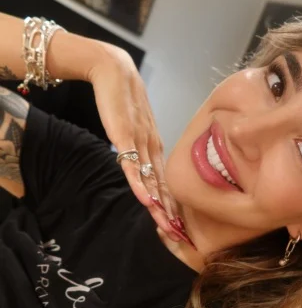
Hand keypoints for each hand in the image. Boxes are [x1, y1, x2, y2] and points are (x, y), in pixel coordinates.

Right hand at [87, 45, 181, 241]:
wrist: (115, 71)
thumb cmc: (124, 99)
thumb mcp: (134, 128)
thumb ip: (138, 146)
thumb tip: (141, 165)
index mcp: (155, 146)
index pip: (166, 181)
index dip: (173, 204)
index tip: (179, 225)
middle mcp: (152, 147)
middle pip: (163, 185)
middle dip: (170, 212)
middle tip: (178, 235)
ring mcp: (140, 142)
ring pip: (151, 179)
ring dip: (160, 204)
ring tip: (167, 225)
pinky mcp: (125, 136)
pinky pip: (133, 165)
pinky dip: (140, 184)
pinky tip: (147, 200)